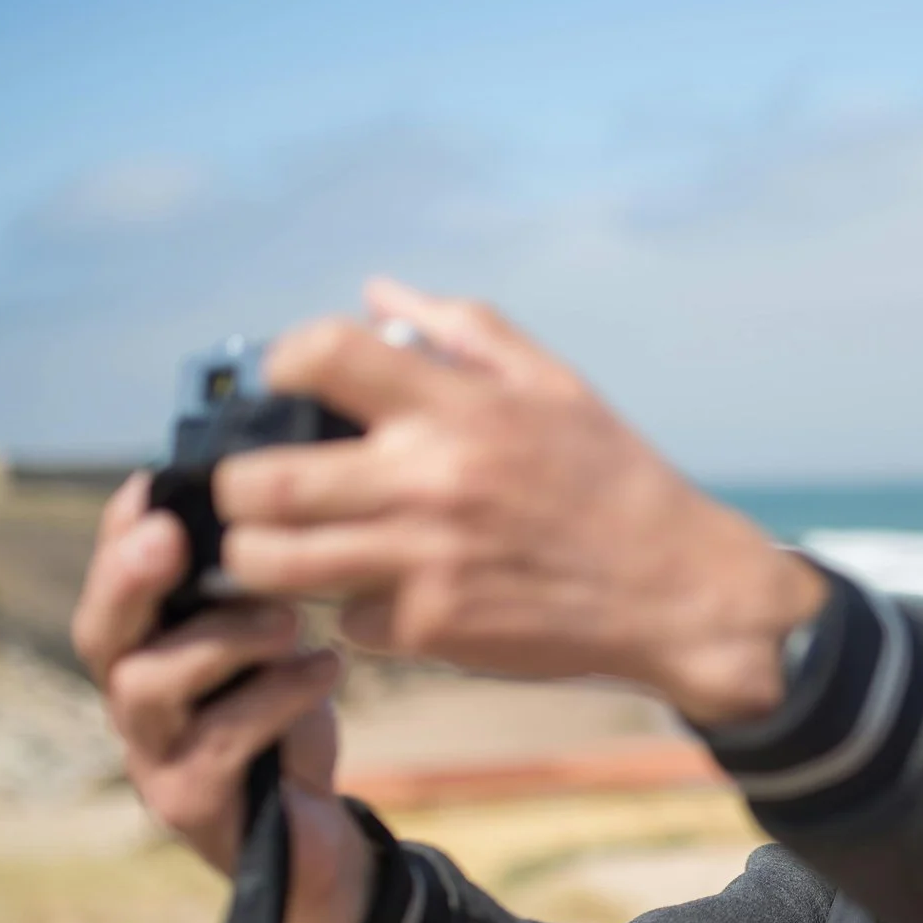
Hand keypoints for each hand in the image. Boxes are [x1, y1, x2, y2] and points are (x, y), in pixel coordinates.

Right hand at [71, 474, 372, 922]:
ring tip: (288, 620)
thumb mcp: (276, 652)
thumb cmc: (291, 729)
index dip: (121, 536)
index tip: (152, 485)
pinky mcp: (189, 804)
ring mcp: (152, 757)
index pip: (115, 588)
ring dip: (221, 639)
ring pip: (148, 684)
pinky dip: (278, 696)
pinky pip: (219, 740)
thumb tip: (271, 508)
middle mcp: (134, 703)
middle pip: (99, 635)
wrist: (322, 846)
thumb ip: (256, 594)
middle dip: (129, 578)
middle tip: (173, 537)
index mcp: (148, 653)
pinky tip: (327, 667)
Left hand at [210, 277, 825, 724]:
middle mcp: (430, 480)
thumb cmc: (616, 483)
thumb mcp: (556, 386)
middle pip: (261, 480)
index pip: (320, 355)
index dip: (281, 365)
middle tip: (257, 488)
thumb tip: (378, 293)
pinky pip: (344, 619)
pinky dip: (351, 611)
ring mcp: (425, 561)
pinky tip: (382, 597)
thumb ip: (464, 331)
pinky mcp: (433, 629)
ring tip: (282, 549)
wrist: (682, 594)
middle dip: (240, 485)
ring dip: (265, 556)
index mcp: (458, 407)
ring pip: (275, 562)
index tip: (287, 388)